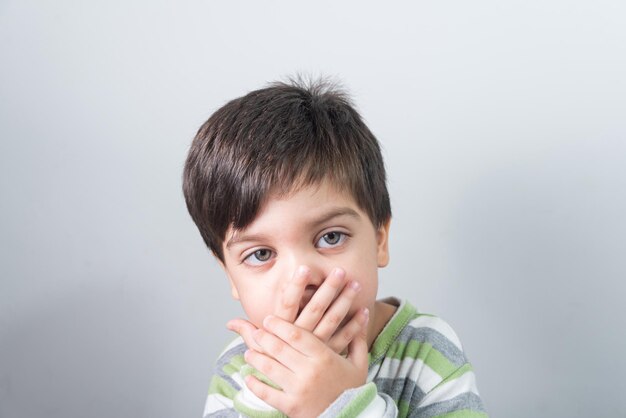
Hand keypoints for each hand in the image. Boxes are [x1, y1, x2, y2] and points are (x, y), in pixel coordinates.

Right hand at [228, 266, 364, 353]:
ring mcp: (317, 346)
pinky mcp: (330, 354)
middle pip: (316, 307)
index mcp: (283, 329)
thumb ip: (248, 334)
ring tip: (356, 283)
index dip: (296, 285)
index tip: (305, 268)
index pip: (289, 303)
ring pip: (333, 319)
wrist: (290, 393)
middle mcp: (301, 335)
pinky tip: (364, 310)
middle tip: (340, 271)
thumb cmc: (272, 366)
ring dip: (345, 301)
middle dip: (329, 288)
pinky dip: (356, 325)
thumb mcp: (258, 350)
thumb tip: (230, 323)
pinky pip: (345, 338)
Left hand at [244, 313, 369, 417]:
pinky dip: (255, 385)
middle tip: (257, 333)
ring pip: (270, 368)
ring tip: (249, 353)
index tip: (268, 319)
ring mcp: (299, 390)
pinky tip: (248, 378)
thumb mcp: (359, 363)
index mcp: (324, 357)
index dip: (279, 325)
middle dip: (264, 338)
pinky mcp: (291, 407)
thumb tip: (365, 314)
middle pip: (279, 348)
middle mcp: (310, 371)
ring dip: (255, 358)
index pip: (296, 335)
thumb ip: (357, 339)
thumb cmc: (352, 389)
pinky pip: (267, 394)